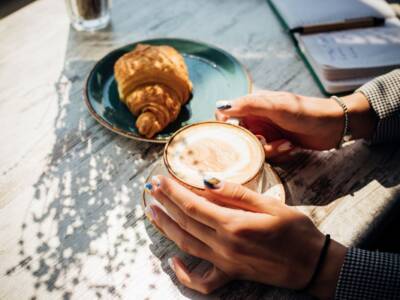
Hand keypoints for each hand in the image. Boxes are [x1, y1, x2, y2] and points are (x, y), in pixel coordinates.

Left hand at [145, 176, 346, 297]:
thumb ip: (237, 193)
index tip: (160, 179)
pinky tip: (173, 262)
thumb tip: (208, 181)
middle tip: (151, 189)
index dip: (173, 192)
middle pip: (185, 221)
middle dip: (165, 203)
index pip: (193, 205)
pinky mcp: (231, 273)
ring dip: (166, 227)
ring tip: (152, 213)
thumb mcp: (270, 204)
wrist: (312, 264)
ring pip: (186, 244)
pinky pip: (202, 280)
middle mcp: (224, 245)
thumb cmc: (295, 231)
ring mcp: (225, 262)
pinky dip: (184, 274)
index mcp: (234, 224)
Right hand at [215, 90, 375, 160]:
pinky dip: (278, 153)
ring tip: (287, 143)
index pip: (226, 116)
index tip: (236, 136)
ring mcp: (265, 132)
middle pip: (238, 137)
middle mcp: (255, 119)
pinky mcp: (275, 144)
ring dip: (270, 150)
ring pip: (253, 149)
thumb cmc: (305, 111)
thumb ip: (248, 105)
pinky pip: (266, 155)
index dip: (227, 128)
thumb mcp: (276, 106)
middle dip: (253, 143)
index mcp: (252, 105)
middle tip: (267, 142)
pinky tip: (291, 147)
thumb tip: (220, 106)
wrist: (333, 126)